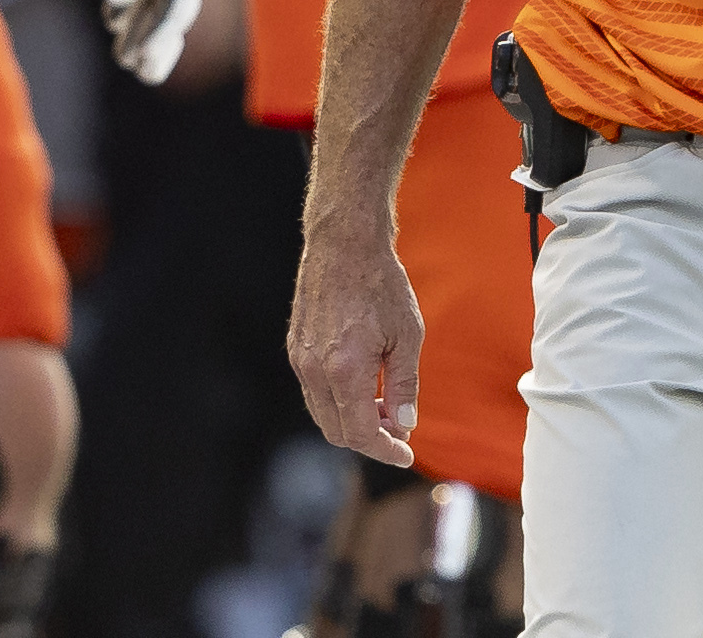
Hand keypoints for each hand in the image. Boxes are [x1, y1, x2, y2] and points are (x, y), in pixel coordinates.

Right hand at [289, 213, 425, 466]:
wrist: (345, 247)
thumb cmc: (382, 286)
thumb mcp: (407, 335)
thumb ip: (405, 384)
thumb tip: (405, 424)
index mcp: (344, 372)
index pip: (361, 433)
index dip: (386, 450)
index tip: (406, 455)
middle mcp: (315, 372)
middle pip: (338, 432)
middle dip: (371, 439)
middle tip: (401, 431)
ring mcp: (300, 362)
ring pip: (323, 415)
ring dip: (353, 422)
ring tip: (387, 407)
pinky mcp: (295, 351)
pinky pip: (314, 394)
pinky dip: (338, 403)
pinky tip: (365, 389)